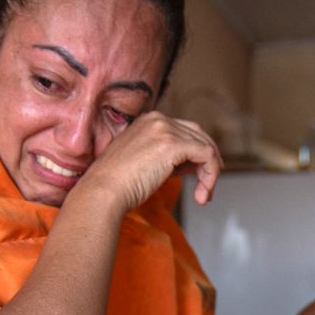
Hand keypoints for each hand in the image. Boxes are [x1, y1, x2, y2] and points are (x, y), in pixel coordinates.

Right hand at [71, 111, 222, 214]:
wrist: (103, 191)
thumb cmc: (117, 185)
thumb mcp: (144, 163)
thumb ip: (167, 158)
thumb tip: (192, 165)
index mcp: (148, 121)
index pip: (184, 131)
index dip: (195, 154)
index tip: (196, 176)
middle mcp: (157, 119)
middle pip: (198, 135)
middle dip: (207, 161)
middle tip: (207, 186)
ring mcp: (165, 129)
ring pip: (205, 147)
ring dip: (210, 173)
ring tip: (204, 195)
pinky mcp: (173, 144)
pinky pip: (207, 155)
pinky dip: (210, 175)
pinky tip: (202, 194)